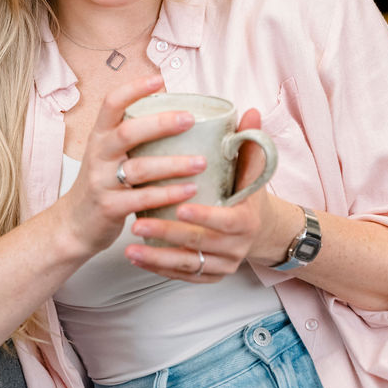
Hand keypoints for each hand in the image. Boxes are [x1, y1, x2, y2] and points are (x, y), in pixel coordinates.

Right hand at [54, 74, 209, 259]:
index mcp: (100, 136)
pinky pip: (143, 198)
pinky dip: (169, 194)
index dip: (134, 89)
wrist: (73, 224)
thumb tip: (177, 115)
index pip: (111, 103)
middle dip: (161, 123)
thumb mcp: (109, 154)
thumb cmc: (102, 183)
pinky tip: (190, 190)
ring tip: (201, 162)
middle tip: (190, 120)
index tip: (159, 80)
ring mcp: (102, 181)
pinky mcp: (109, 207)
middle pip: (128, 132)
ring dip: (174, 164)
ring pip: (140, 168)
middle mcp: (98, 154)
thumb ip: (133, 138)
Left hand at [124, 108, 287, 281]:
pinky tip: (136, 258)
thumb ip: (249, 143)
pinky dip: (158, 268)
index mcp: (246, 220)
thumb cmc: (246, 194)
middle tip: (137, 224)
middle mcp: (236, 247)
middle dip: (167, 235)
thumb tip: (250, 111)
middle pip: (199, 244)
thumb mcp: (251, 171)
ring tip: (129, 246)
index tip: (179, 206)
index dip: (203, 216)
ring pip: (187, 264)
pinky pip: (183, 276)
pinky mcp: (210, 276)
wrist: (259, 230)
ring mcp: (223, 265)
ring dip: (156, 257)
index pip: (225, 221)